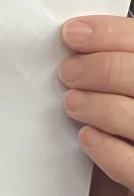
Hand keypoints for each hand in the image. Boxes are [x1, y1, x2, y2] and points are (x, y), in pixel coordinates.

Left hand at [60, 17, 133, 195]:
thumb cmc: (125, 133)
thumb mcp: (121, 91)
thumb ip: (112, 69)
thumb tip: (74, 39)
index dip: (106, 33)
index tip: (71, 34)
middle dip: (97, 68)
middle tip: (68, 72)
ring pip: (132, 115)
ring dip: (95, 105)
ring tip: (72, 104)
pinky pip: (129, 162)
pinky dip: (105, 148)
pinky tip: (86, 137)